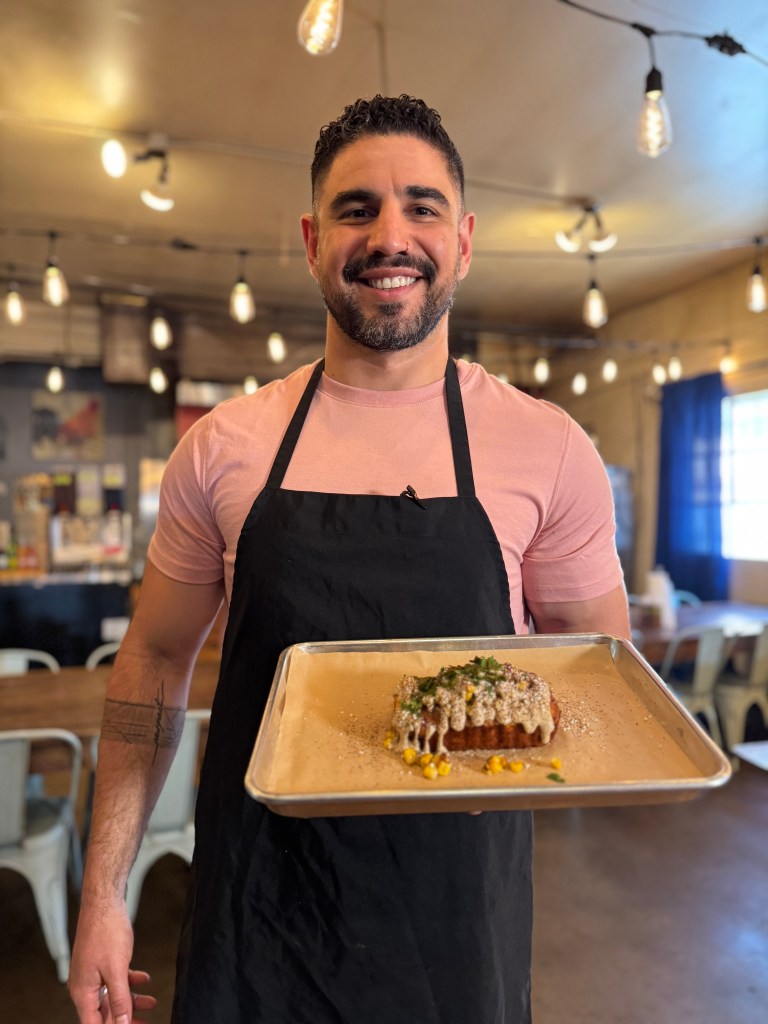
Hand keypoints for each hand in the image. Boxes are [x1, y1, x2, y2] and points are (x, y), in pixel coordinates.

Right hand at [69, 898, 156, 1022]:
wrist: (104, 902)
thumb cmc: (105, 931)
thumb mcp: (116, 970)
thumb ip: (120, 999)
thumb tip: (121, 1023)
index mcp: (82, 992)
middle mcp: (85, 986)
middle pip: (105, 1013)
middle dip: (125, 1018)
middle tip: (144, 1022)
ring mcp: (94, 974)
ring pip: (113, 996)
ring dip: (132, 1000)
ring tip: (151, 1003)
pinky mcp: (103, 962)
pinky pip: (117, 979)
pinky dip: (131, 982)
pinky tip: (145, 980)